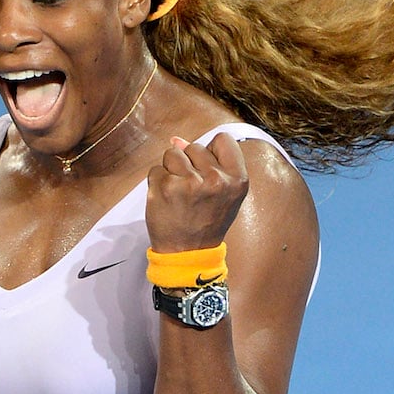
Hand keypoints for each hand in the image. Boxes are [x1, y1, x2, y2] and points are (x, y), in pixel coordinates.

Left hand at [146, 133, 249, 252]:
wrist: (188, 253)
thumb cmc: (206, 222)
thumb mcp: (223, 194)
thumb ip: (211, 163)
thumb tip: (178, 140)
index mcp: (237, 180)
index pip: (224, 140)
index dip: (211, 151)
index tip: (207, 168)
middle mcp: (216, 179)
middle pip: (194, 146)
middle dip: (189, 163)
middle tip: (192, 190)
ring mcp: (190, 183)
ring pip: (172, 153)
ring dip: (171, 170)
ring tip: (178, 193)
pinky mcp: (165, 187)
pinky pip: (156, 169)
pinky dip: (157, 182)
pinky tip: (166, 199)